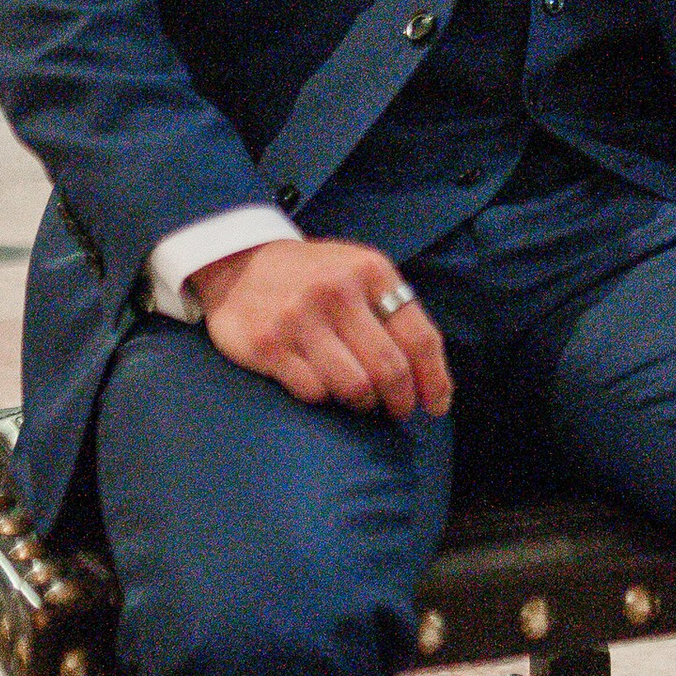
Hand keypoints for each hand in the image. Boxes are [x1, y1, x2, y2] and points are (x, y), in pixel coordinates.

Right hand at [189, 239, 452, 420]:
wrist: (238, 264)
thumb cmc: (313, 277)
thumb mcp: (358, 273)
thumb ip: (393, 312)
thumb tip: (430, 377)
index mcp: (370, 270)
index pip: (420, 337)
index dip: (435, 379)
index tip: (437, 404)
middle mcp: (337, 291)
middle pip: (390, 368)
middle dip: (402, 400)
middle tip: (400, 411)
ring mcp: (300, 318)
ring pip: (355, 386)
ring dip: (365, 403)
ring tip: (363, 400)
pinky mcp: (268, 344)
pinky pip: (315, 391)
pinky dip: (326, 397)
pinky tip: (324, 387)